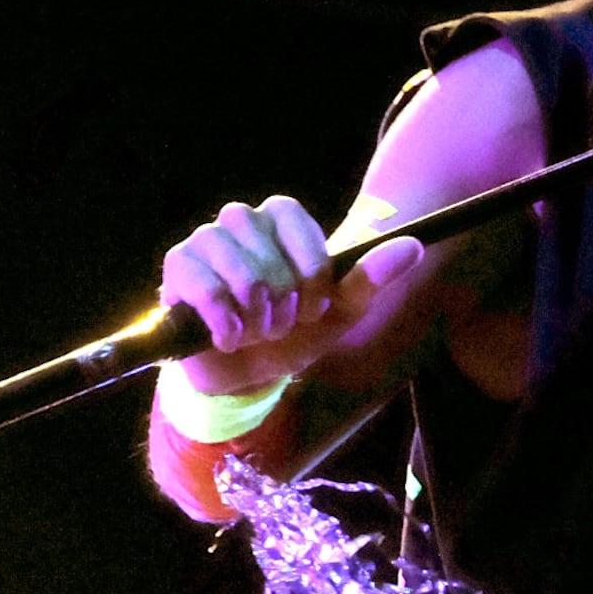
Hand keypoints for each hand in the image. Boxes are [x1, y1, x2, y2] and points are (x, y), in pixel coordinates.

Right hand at [157, 195, 425, 393]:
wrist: (244, 374)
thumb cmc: (291, 335)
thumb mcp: (338, 313)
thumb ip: (370, 278)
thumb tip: (413, 246)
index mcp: (280, 219)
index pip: (298, 226)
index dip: (310, 273)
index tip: (313, 305)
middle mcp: (240, 219)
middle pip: (272, 260)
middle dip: (284, 309)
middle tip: (279, 324)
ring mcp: (205, 240)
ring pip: (242, 276)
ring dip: (257, 320)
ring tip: (255, 331)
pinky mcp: (178, 267)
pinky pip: (206, 290)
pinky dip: (227, 326)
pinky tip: (228, 339)